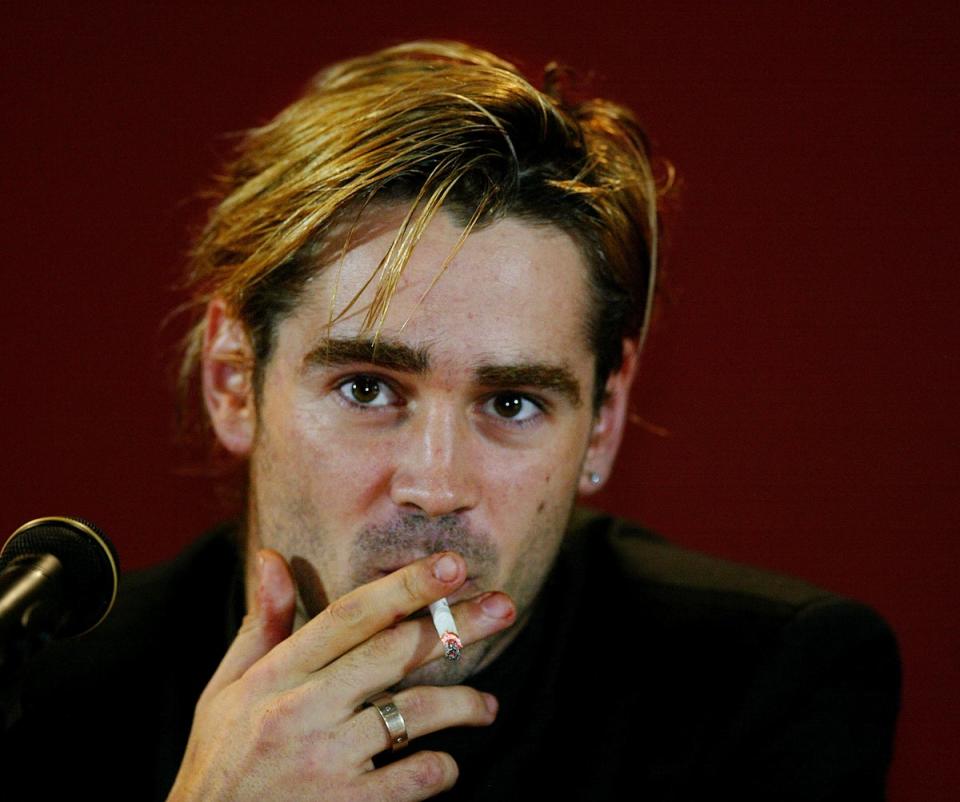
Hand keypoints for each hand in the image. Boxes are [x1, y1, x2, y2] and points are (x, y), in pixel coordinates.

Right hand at [166, 549, 515, 801]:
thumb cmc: (219, 759)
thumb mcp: (227, 688)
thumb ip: (262, 624)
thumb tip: (270, 557)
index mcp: (278, 674)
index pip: (351, 615)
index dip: (406, 586)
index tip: (452, 564)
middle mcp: (303, 709)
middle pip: (395, 652)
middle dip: (456, 625)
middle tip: (504, 607)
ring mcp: (325, 760)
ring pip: (414, 713)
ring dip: (463, 703)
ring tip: (487, 707)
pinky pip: (410, 780)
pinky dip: (439, 770)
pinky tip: (447, 766)